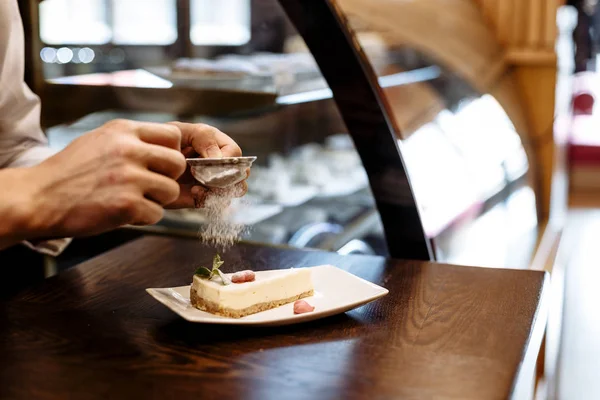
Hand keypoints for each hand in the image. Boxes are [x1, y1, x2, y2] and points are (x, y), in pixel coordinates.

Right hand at [20, 119, 186, 238]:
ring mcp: (129, 177)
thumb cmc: (70, 172)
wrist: (39, 197)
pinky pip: (157, 213)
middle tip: (149, 186)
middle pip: (177, 163)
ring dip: (156, 200)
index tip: (160, 165)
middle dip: (168, 177)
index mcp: (123, 131)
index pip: (173, 135)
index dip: (172, 152)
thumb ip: (133, 141)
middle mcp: (128, 150)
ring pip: (171, 190)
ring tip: (133, 199)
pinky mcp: (127, 204)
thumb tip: (170, 149)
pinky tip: (123, 212)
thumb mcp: (101, 141)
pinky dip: (144, 217)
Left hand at [165, 122, 247, 208]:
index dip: (228, 160)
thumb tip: (220, 158)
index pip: (235, 152)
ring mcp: (214, 182)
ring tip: (201, 185)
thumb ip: (203, 138)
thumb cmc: (160, 141)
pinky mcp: (204, 197)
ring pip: (235, 189)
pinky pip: (217, 202)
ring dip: (222, 190)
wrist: (143, 165)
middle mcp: (219, 163)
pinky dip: (209, 199)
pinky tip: (194, 192)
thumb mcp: (179, 131)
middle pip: (241, 173)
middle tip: (210, 178)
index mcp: (216, 143)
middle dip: (229, 177)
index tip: (213, 163)